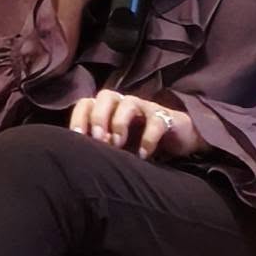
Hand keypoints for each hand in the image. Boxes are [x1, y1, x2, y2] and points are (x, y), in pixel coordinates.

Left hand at [68, 88, 203, 159]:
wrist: (178, 141)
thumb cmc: (140, 143)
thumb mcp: (116, 146)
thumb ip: (100, 146)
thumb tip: (77, 159)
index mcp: (109, 110)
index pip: (87, 103)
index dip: (79, 118)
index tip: (76, 139)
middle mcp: (124, 104)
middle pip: (106, 96)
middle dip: (98, 117)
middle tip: (98, 139)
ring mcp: (145, 108)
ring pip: (128, 103)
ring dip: (119, 123)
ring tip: (117, 145)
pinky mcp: (165, 117)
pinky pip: (155, 122)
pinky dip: (148, 139)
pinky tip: (143, 156)